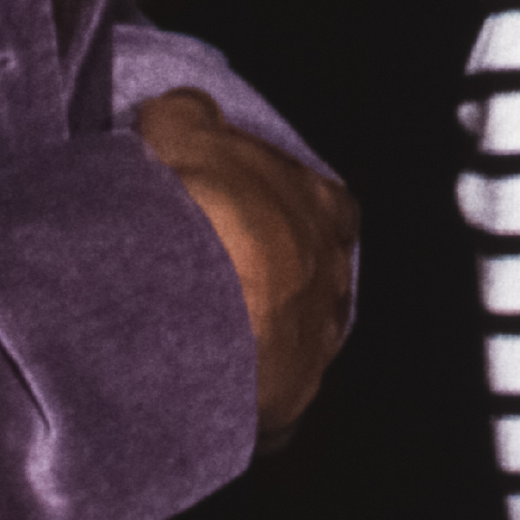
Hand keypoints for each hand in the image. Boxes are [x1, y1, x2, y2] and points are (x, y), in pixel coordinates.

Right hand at [135, 88, 360, 440]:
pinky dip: (232, 399)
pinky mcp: (285, 407)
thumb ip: (191, 117)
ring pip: (288, 341)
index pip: (312, 203)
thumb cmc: (202, 215)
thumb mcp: (185, 131)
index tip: (230, 214)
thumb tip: (184, 112)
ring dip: (249, 338)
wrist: (193, 310)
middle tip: (204, 280)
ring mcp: (316, 348)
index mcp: (324, 209)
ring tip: (191, 337)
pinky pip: (261, 405)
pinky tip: (195, 395)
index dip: (269, 207)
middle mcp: (334, 280)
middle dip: (262, 277)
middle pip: (303, 274)